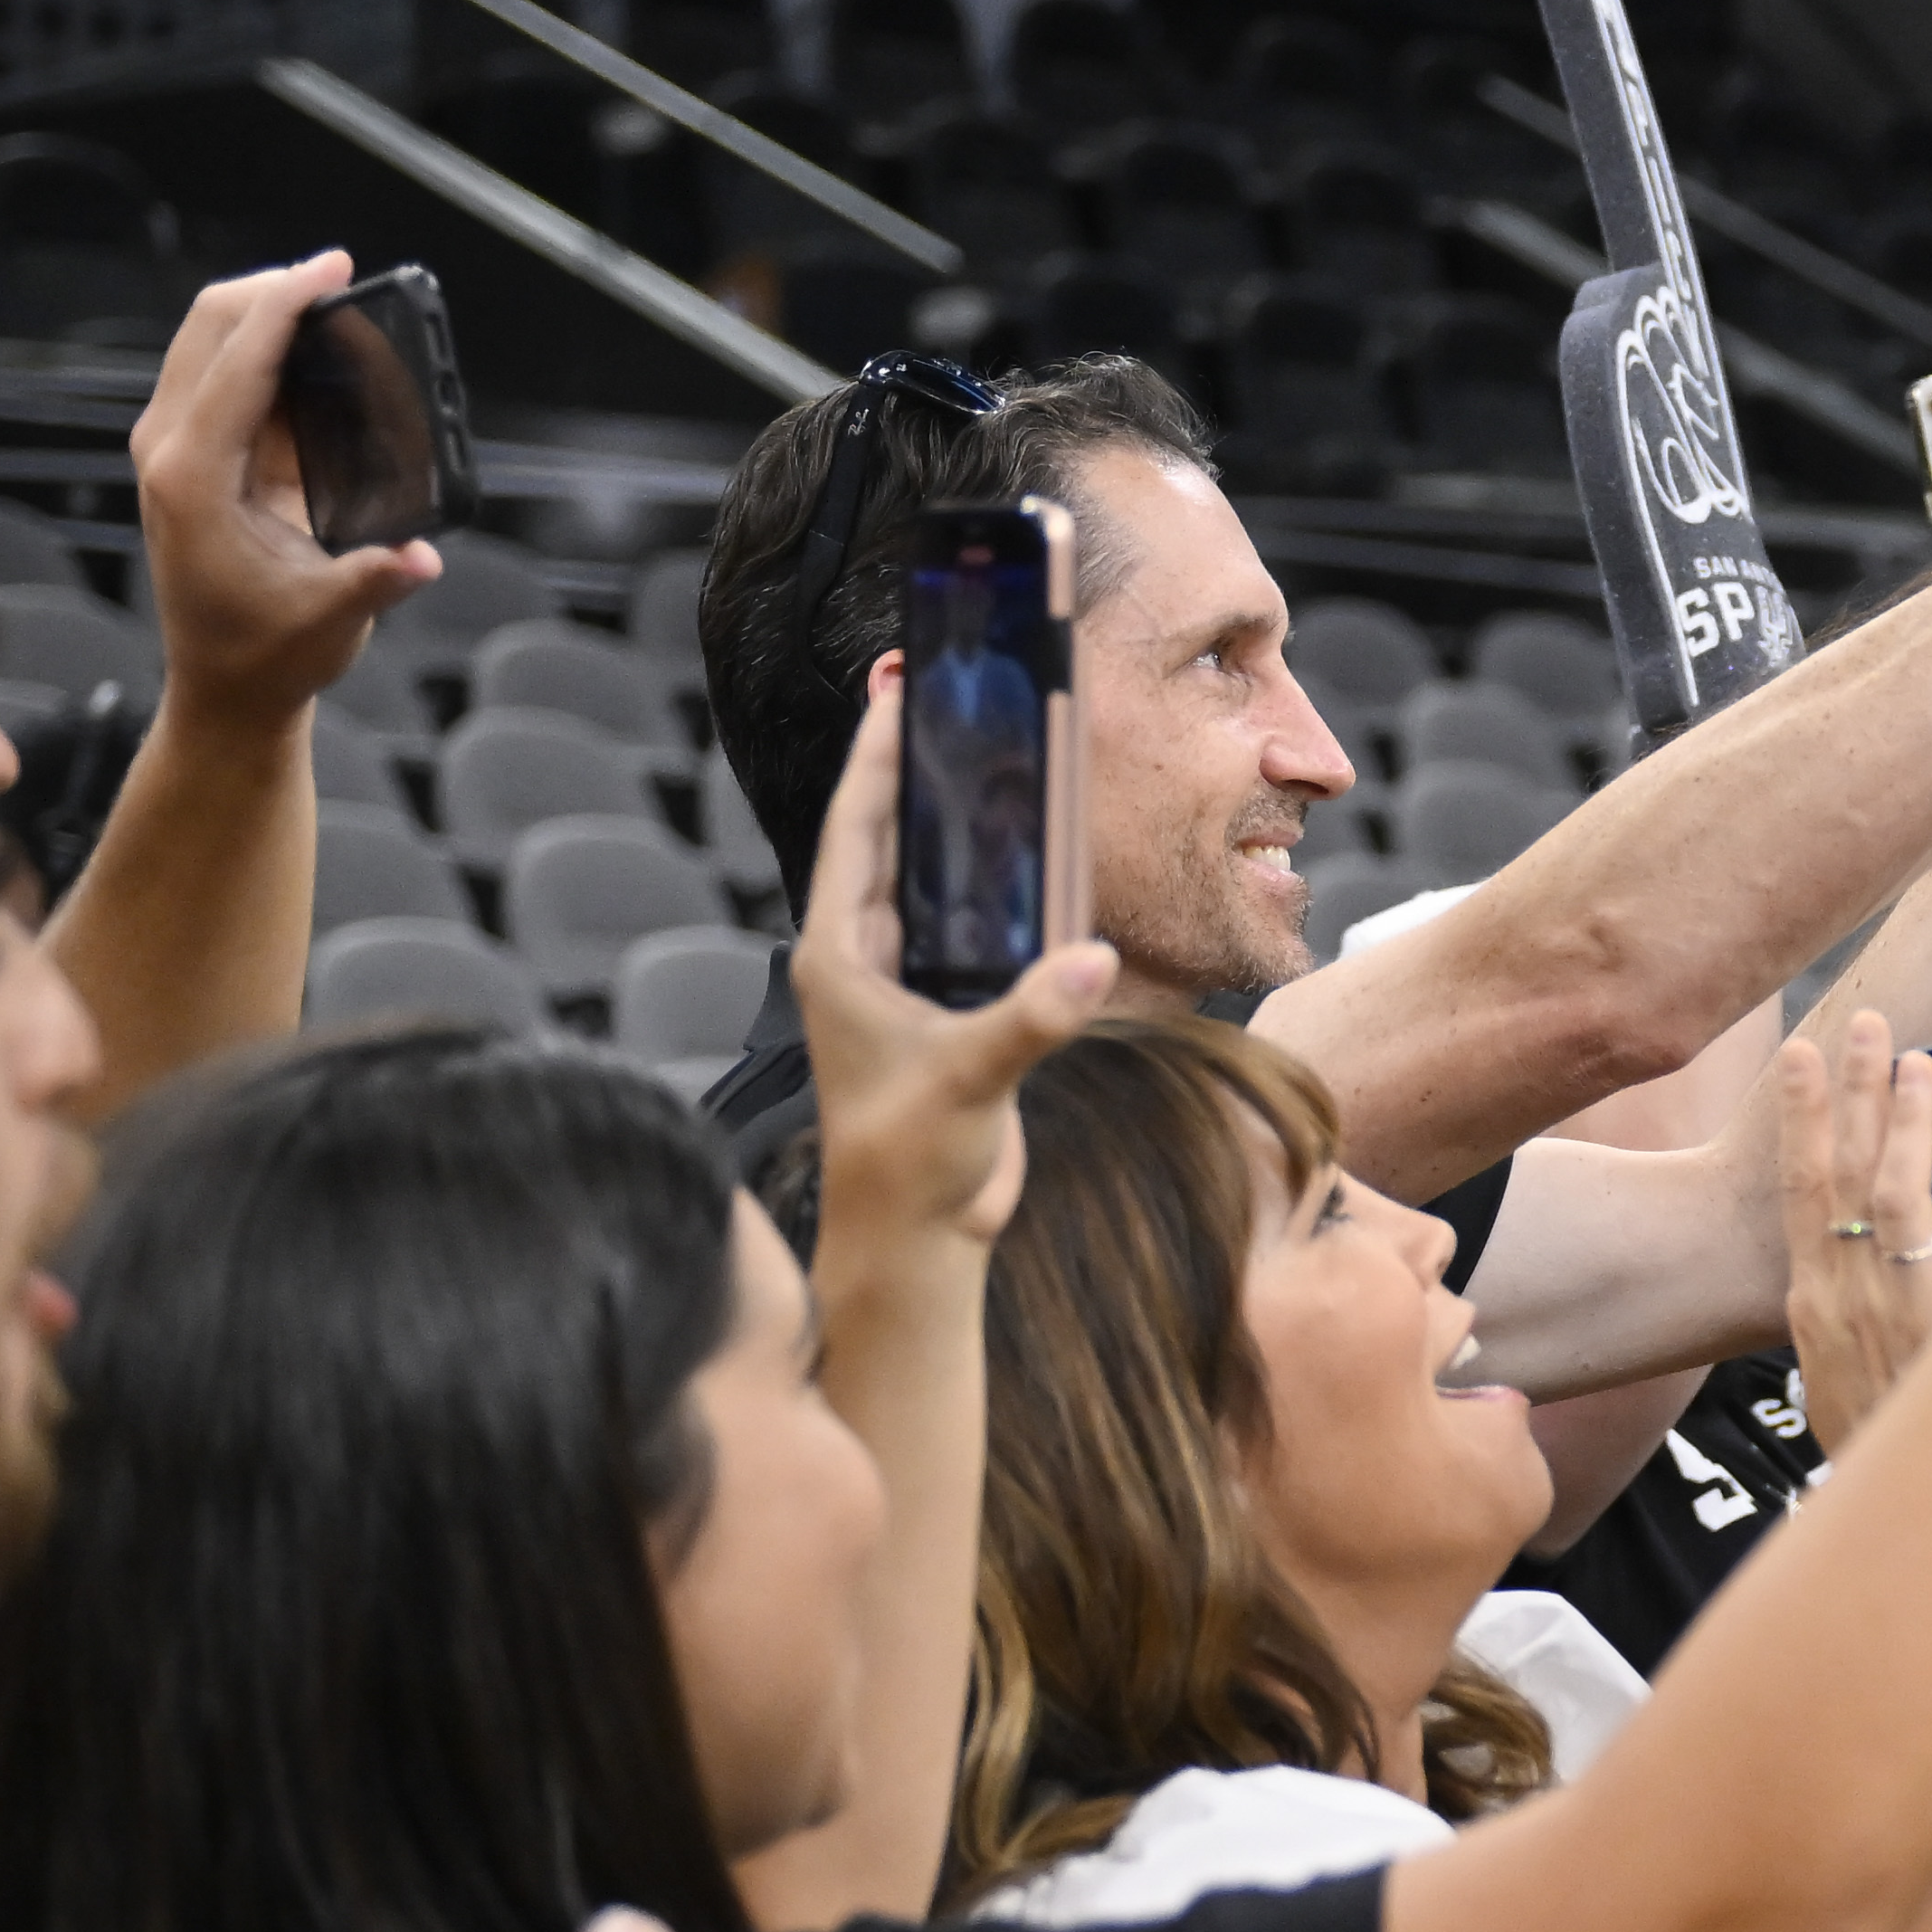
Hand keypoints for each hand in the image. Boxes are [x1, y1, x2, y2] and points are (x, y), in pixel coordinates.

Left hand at [128, 251, 429, 723]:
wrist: (224, 688)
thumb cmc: (266, 654)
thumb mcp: (330, 622)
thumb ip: (376, 581)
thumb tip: (423, 556)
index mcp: (194, 476)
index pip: (240, 361)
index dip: (287, 304)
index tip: (334, 266)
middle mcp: (170, 449)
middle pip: (211, 326)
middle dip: (273, 290)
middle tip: (340, 280)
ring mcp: (174, 447)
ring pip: (211, 341)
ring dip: (268, 313)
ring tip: (336, 307)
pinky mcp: (192, 453)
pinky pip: (225, 374)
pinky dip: (267, 349)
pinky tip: (319, 357)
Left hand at [800, 662, 1111, 1245]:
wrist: (914, 1241)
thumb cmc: (909, 1164)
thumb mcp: (966, 1082)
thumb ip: (1028, 1020)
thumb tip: (1091, 964)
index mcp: (840, 957)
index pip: (855, 831)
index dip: (877, 757)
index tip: (897, 689)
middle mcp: (863, 959)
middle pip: (886, 838)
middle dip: (912, 766)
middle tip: (943, 694)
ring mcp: (904, 985)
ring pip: (925, 879)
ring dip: (952, 820)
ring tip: (989, 755)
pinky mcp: (946, 1013)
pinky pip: (968, 926)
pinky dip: (993, 884)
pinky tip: (1030, 855)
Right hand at [1774, 1007, 1931, 1458]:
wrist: (1907, 1524)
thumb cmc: (1878, 1444)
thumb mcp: (1836, 1373)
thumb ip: (1842, 1304)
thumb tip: (1849, 1243)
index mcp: (1814, 1304)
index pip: (1800, 1189)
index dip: (1802, 1117)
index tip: (1803, 1055)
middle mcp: (1850, 1300)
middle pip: (1845, 1173)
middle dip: (1852, 1091)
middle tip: (1865, 1026)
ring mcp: (1905, 1316)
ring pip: (1899, 1195)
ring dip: (1909, 1122)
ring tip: (1920, 1063)